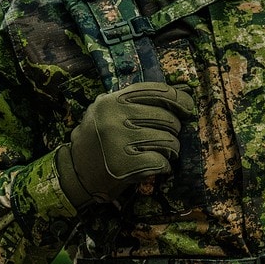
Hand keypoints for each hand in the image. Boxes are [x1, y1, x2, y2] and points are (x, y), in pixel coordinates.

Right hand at [55, 81, 197, 206]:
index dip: (179, 98)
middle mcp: (114, 118)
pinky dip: (163, 166)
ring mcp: (118, 142)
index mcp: (112, 100)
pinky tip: (155, 166)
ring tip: (161, 153)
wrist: (75, 171)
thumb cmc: (100, 140)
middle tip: (166, 138)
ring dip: (171, 150)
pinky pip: (161, 162)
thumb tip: (180, 95)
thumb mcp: (108, 112)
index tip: (189, 108)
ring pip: (169, 141)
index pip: (157, 91)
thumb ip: (135, 102)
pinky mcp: (124, 165)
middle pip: (168, 119)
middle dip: (174, 130)